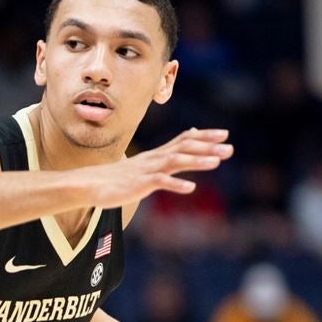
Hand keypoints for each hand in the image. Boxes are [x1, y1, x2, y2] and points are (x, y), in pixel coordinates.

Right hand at [85, 128, 232, 209]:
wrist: (91, 184)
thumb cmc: (119, 177)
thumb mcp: (144, 163)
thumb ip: (166, 152)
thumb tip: (186, 137)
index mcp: (157, 154)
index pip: (184, 140)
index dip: (205, 136)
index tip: (225, 134)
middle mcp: (154, 158)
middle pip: (184, 148)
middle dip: (208, 147)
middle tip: (230, 148)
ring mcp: (146, 170)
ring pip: (174, 161)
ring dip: (196, 161)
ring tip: (216, 163)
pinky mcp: (138, 184)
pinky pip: (159, 182)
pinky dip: (175, 183)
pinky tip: (190, 187)